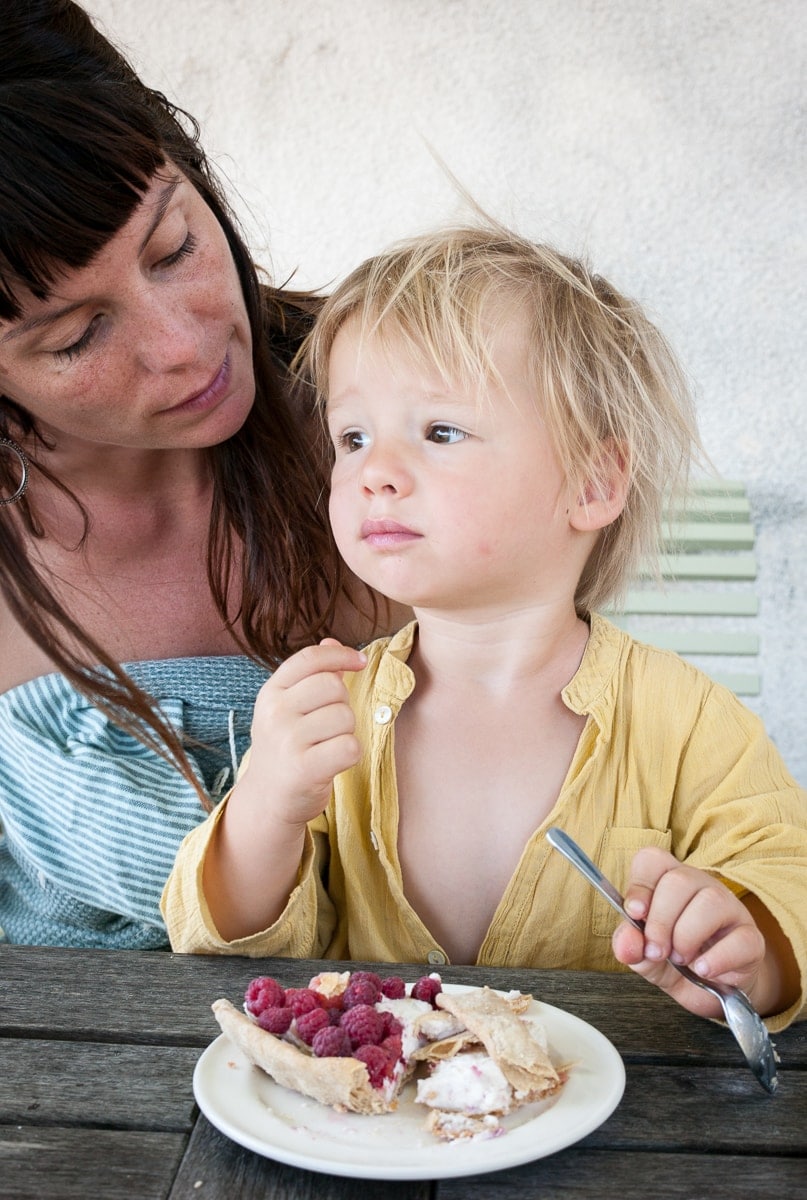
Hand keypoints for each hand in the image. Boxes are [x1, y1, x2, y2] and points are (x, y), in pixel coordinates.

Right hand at [234, 638, 366, 828]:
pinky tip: (333, 761)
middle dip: (343, 703)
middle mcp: (275, 713)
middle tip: (330, 724)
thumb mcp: (289, 707)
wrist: (268, 799)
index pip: (309, 658)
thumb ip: (313, 675)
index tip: (360, 661)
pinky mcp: (304, 769)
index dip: (341, 654)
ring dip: (346, 731)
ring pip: (344, 716)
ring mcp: (287, 741)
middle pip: (332, 685)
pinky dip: (350, 753)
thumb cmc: (286, 747)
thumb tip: (333, 641)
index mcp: (271, 693)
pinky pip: (350, 746)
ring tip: (327, 745)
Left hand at [611, 846, 765, 1018]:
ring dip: (687, 936)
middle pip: (679, 880)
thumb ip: (629, 945)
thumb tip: (626, 944)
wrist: (708, 993)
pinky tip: (703, 970)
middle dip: (660, 920)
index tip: (634, 914)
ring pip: (710, 901)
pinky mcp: (752, 939)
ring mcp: (730, 909)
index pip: (653, 860)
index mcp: (669, 883)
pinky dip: (717, 959)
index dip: (640, 885)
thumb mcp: (643, 955)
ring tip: (681, 959)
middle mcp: (701, 888)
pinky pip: (741, 939)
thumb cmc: (673, 963)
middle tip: (657, 951)